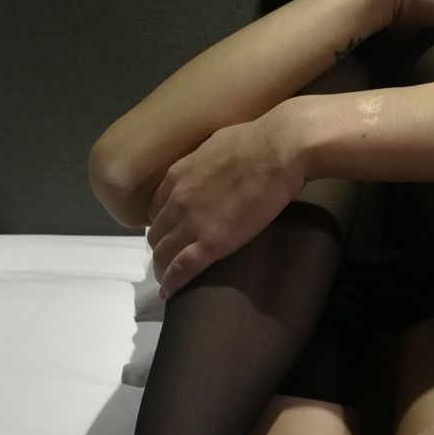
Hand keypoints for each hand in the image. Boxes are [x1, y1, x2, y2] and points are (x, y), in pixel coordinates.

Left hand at [146, 115, 304, 299]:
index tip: (170, 234)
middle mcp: (177, 200)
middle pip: (156, 233)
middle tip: (168, 260)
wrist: (276, 150)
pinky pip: (182, 268)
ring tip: (166, 280)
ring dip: (162, 269)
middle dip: (159, 249)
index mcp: (178, 175)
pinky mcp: (211, 243)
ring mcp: (192, 222)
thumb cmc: (258, 141)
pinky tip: (169, 293)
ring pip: (164, 253)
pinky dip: (172, 282)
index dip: (162, 224)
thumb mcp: (217, 144)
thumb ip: (206, 162)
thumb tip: (214, 165)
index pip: (157, 208)